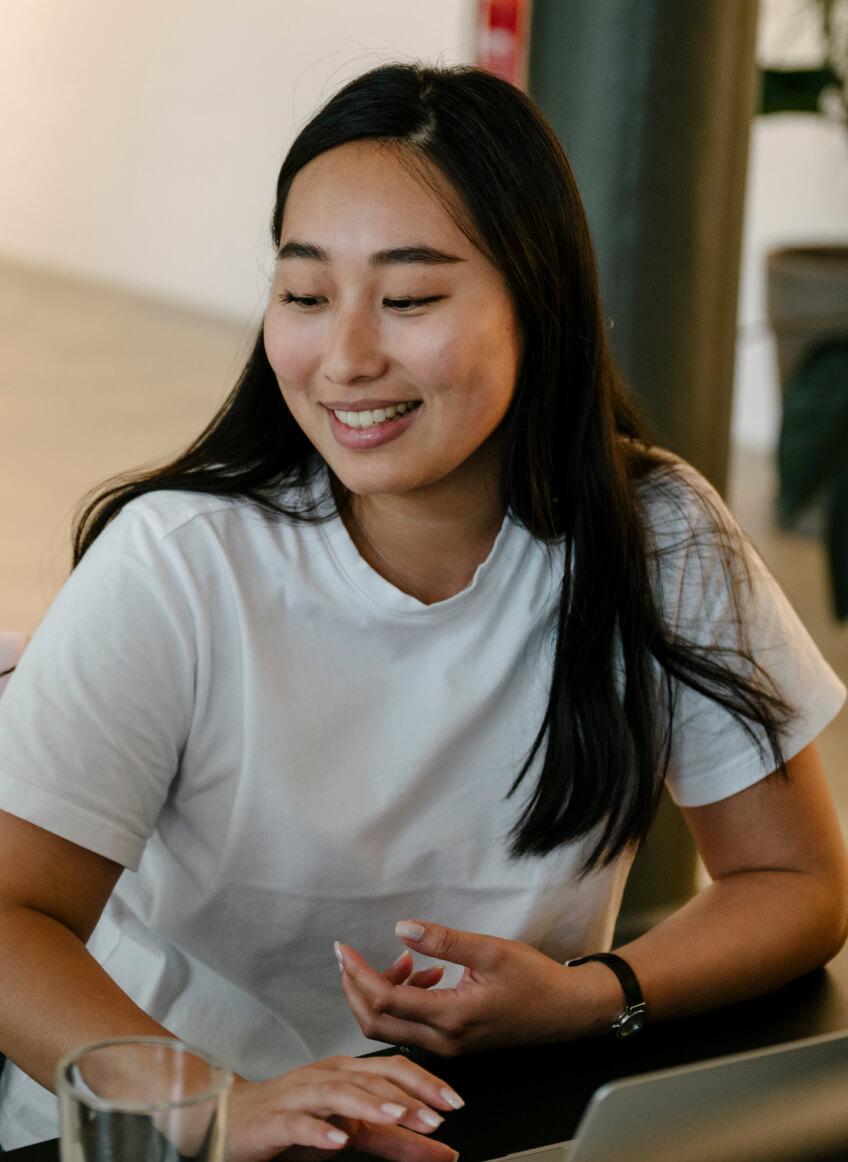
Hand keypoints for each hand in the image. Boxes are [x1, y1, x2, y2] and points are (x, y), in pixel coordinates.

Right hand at [226, 1054, 462, 1161]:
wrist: (230, 1119)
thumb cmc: (295, 1121)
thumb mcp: (349, 1130)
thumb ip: (395, 1139)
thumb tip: (444, 1151)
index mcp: (347, 1072)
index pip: (393, 1070)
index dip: (426, 1083)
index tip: (457, 1103)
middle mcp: (326, 1076)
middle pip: (371, 1075)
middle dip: (408, 1092)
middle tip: (439, 1113)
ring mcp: (299, 1095)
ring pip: (339, 1092)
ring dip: (370, 1103)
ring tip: (397, 1116)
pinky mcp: (274, 1120)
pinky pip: (298, 1122)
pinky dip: (319, 1130)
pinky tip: (338, 1141)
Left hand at [337, 920, 581, 1055]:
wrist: (565, 1011)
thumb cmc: (534, 979)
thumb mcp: (491, 951)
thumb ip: (444, 941)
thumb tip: (400, 928)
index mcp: (450, 1017)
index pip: (385, 1001)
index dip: (357, 975)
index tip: (343, 950)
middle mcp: (443, 1040)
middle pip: (377, 1024)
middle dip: (356, 989)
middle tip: (350, 957)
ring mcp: (447, 1046)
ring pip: (392, 1028)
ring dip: (383, 993)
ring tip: (404, 959)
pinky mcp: (453, 1043)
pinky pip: (412, 1027)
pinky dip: (405, 999)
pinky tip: (425, 972)